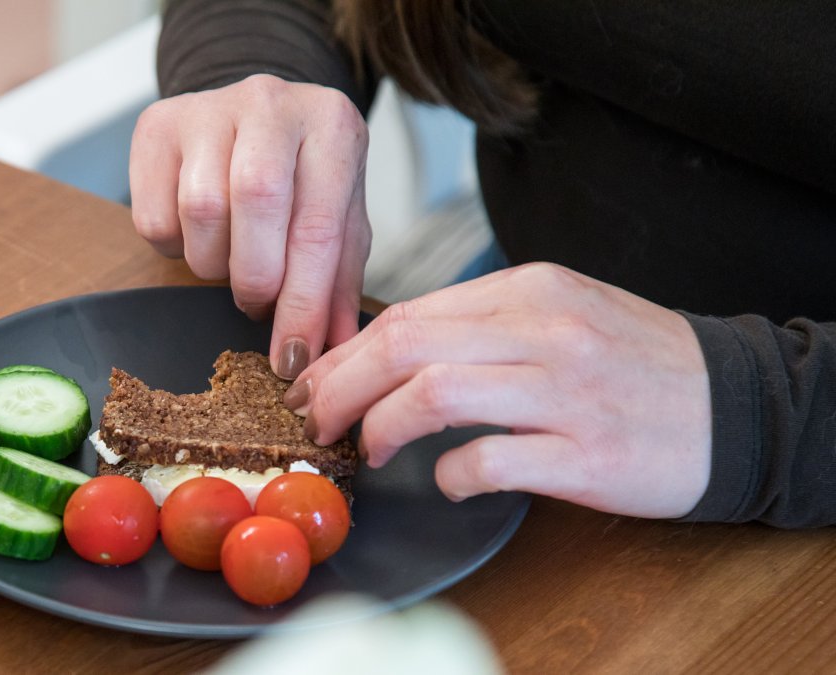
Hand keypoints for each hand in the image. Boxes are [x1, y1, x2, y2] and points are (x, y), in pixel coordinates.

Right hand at [129, 74, 371, 378]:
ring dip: (214, 264)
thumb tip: (330, 353)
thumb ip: (337, 285)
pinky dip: (175, 246)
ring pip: (199, 210)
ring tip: (232, 260)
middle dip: (255, 278)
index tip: (293, 358)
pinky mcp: (156, 126)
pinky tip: (199, 234)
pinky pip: (153, 217)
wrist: (257, 118)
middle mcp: (270, 103)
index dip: (304, 304)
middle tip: (257, 303)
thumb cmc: (304, 178)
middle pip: (255, 202)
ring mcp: (208, 108)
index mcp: (331, 124)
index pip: (318, 227)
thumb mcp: (339, 221)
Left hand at [285, 263, 711, 518]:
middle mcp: (543, 329)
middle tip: (315, 419)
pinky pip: (488, 461)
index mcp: (530, 289)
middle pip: (405, 344)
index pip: (409, 312)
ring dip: (380, 425)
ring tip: (367, 448)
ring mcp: (565, 391)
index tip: (315, 382)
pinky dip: (450, 475)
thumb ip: (480, 324)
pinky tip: (447, 481)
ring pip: (434, 393)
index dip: (346, 353)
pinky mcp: (586, 454)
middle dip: (340, 385)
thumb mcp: (559, 313)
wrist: (735, 404)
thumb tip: (390, 350)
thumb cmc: (634, 362)